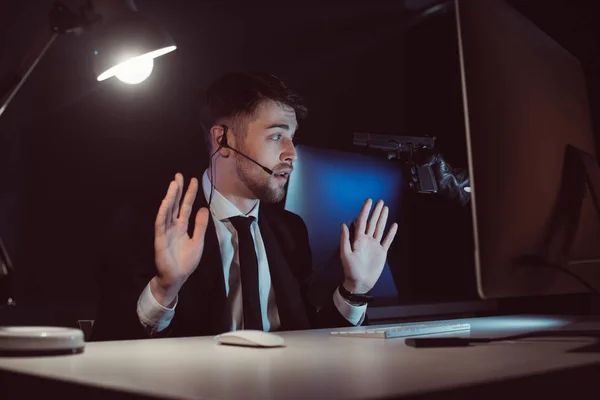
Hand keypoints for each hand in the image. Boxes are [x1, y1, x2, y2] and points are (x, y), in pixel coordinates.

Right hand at [151, 173, 208, 305]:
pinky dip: (163, 212)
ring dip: (170, 197)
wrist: (177, 278)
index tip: (193, 180)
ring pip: (167, 210)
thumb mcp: (198, 241)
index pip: (185, 206)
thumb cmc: (186, 261)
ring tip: (173, 184)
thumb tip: (204, 208)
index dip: (189, 194)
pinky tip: (166, 202)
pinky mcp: (159, 239)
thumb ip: (200, 225)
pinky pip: (160, 223)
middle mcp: (173, 226)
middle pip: (175, 204)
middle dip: (177, 190)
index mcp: (182, 226)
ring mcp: (165, 231)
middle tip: (179, 175)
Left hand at [340, 199, 397, 293]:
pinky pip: (387, 240)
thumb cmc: (351, 270)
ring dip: (383, 218)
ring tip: (386, 208)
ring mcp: (375, 245)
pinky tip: (393, 225)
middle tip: (380, 201)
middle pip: (372, 222)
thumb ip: (345, 239)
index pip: (362, 221)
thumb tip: (343, 224)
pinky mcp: (382, 252)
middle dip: (376, 211)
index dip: (365, 210)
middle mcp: (367, 240)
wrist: (360, 283)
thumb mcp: (345, 254)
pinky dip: (391, 233)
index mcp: (358, 239)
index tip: (369, 201)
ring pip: (380, 228)